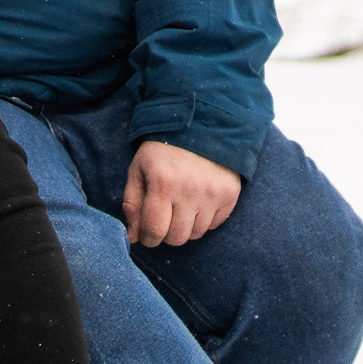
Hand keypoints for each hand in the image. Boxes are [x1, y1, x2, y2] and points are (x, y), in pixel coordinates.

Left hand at [122, 142, 240, 248]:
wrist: (200, 126)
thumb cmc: (162, 151)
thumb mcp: (138, 170)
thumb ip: (132, 204)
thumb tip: (133, 237)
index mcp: (163, 183)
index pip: (155, 230)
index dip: (148, 238)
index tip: (147, 233)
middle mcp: (190, 191)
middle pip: (177, 237)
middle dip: (166, 234)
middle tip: (163, 220)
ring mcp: (213, 194)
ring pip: (196, 233)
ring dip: (185, 227)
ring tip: (180, 208)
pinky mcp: (230, 194)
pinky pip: (214, 224)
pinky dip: (203, 220)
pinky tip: (197, 202)